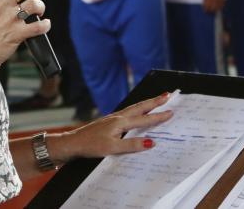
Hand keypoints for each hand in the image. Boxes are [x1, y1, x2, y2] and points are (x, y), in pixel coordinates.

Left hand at [57, 93, 173, 160]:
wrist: (73, 142)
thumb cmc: (90, 145)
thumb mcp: (112, 148)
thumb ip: (132, 145)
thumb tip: (151, 142)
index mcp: (120, 122)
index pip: (144, 119)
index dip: (158, 116)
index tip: (171, 111)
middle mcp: (118, 117)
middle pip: (140, 107)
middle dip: (154, 101)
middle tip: (167, 95)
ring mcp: (113, 118)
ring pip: (134, 108)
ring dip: (146, 104)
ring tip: (156, 100)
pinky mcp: (109, 121)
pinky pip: (128, 112)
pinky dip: (137, 109)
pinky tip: (136, 112)